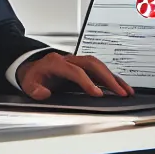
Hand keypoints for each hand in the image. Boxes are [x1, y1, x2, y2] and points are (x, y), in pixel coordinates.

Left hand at [16, 51, 130, 99]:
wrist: (32, 66)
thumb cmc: (33, 75)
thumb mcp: (28, 84)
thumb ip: (35, 90)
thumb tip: (44, 92)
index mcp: (56, 63)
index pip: (75, 71)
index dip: (87, 82)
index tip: (97, 94)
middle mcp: (69, 60)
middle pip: (92, 65)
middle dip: (108, 78)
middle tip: (120, 92)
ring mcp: (77, 61)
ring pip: (99, 65)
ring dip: (114, 78)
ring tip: (126, 91)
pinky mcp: (83, 66)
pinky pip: (100, 69)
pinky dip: (111, 78)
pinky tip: (120, 87)